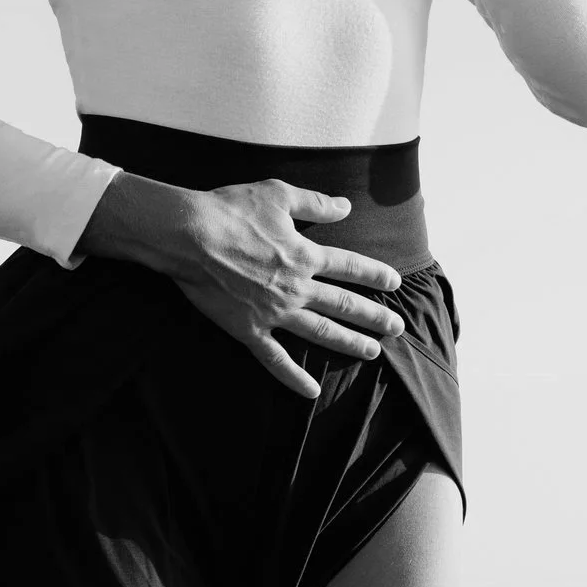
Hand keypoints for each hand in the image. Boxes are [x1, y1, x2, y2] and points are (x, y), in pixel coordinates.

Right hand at [80, 172, 406, 397]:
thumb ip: (315, 203)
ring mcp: (274, 312)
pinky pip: (275, 359)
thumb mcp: (277, 195)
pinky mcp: (248, 329)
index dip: (375, 275)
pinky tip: (311, 391)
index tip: (394, 283)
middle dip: (374, 316)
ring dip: (350, 343)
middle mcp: (296, 288)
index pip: (350, 267)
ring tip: (372, 352)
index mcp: (304, 255)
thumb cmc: (230, 210)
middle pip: (343, 304)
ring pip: (320, 332)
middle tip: (397, 328)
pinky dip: (294, 377)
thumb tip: (346, 206)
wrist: (189, 235)